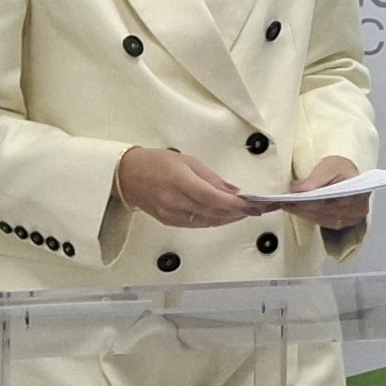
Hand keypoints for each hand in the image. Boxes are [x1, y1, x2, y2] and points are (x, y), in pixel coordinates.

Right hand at [116, 145, 260, 229]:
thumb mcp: (187, 161)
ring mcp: (172, 214)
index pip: (214, 198)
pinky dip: (214, 221)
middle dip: (239, 212)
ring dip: (229, 218)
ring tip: (246, 213)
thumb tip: (233, 191)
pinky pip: (197, 224)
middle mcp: (176, 201)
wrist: (126, 175)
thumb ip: (211, 178)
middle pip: (214, 213)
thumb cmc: (155, 162)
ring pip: (208, 221)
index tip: (254, 205)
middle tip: (258, 209)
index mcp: (181, 181)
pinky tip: (226, 216)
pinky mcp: (169, 221)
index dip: (236, 205)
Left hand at [290, 155, 369, 231]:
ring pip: (323, 219)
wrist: (349, 174)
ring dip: (303, 213)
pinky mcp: (342, 223)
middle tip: (284, 203)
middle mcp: (358, 210)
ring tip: (287, 206)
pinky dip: (308, 216)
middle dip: (303, 208)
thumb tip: (295, 189)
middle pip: (326, 212)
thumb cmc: (341, 168)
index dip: (309, 201)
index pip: (331, 201)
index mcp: (359, 194)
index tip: (291, 199)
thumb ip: (314, 180)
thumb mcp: (329, 167)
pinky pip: (323, 222)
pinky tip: (297, 211)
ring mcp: (351, 219)